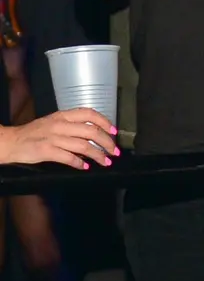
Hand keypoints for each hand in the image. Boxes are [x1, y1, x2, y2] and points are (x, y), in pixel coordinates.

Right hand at [0, 108, 117, 168]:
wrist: (12, 141)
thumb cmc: (34, 133)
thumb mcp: (53, 123)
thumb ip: (72, 126)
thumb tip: (94, 134)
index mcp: (62, 115)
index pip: (89, 114)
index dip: (105, 122)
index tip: (114, 132)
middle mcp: (60, 124)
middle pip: (91, 131)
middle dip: (107, 142)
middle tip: (114, 152)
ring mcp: (53, 137)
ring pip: (83, 146)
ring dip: (98, 155)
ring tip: (105, 162)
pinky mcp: (47, 150)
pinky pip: (69, 157)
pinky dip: (80, 163)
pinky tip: (85, 167)